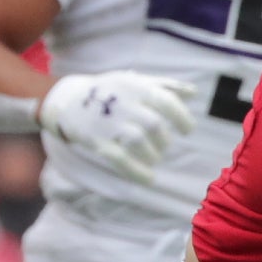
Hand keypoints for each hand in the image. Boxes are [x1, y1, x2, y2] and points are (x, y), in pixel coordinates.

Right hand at [36, 72, 197, 184]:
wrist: (68, 99)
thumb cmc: (110, 90)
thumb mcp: (136, 81)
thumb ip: (165, 86)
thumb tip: (193, 93)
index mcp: (136, 87)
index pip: (166, 102)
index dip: (182, 118)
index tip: (187, 130)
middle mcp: (123, 103)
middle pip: (153, 124)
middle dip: (164, 139)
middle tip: (164, 145)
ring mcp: (108, 122)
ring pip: (138, 141)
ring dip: (153, 154)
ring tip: (155, 158)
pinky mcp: (96, 140)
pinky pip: (119, 158)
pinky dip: (136, 171)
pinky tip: (148, 179)